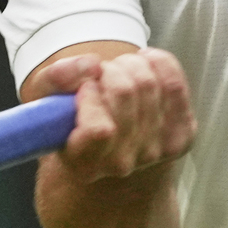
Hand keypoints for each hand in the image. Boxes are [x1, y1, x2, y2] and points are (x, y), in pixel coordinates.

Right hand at [26, 48, 195, 180]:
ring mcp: (155, 152)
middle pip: (125, 92)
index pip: (100, 129)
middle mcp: (121, 164)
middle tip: (99, 76)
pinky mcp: (181, 137)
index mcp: (83, 164)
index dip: (90, 97)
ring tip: (117, 74)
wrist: (110, 148)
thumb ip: (54, 80)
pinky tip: (143, 67)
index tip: (84, 89)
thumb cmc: (72, 122)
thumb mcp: (45, 102)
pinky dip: (157, 63)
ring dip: (129, 65)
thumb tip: (90, 65)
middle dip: (108, 70)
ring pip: (148, 82)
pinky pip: (174, 83)